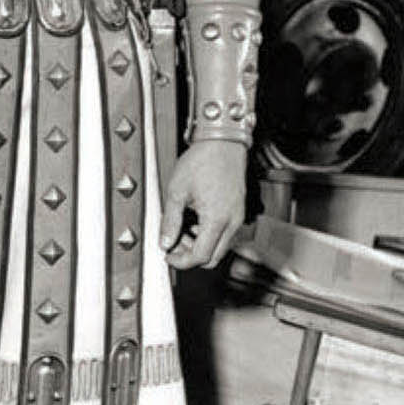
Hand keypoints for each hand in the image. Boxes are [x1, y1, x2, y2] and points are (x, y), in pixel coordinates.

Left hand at [159, 139, 249, 270]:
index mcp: (216, 220)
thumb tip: (165, 242)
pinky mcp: (238, 211)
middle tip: (173, 243)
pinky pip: (225, 233)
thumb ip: (169, 220)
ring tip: (182, 228)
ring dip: (200, 245)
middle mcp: (232, 222)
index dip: (181, 261)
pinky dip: (209, 234)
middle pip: (213, 257)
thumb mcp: (177, 191)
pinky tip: (195, 220)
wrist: (223, 143)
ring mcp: (237, 217)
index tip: (168, 256)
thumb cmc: (202, 161)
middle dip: (191, 256)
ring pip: (220, 247)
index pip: (200, 256)